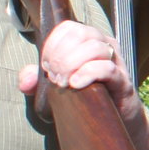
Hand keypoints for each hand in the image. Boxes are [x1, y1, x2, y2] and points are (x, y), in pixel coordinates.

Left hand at [19, 21, 138, 123]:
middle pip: (80, 33)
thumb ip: (36, 80)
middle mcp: (105, 45)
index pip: (68, 27)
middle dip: (61, 55)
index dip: (53, 44)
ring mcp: (116, 61)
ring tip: (65, 83)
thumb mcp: (56, 85)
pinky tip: (76, 84)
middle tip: (55, 77)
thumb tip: (25, 82)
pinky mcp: (123, 80)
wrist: (115, 122)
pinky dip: (87, 74)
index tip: (46, 66)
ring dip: (72, 64)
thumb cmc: (85, 98)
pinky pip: (106, 68)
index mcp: (89, 40)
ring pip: (94, 47)